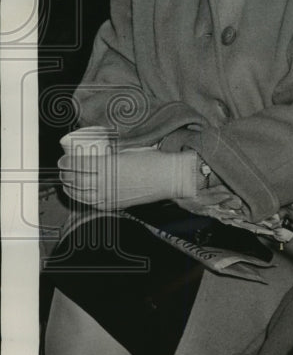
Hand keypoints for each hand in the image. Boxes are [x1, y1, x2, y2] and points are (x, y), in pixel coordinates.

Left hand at [58, 147, 197, 209]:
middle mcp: (105, 182)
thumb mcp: (128, 150)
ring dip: (69, 188)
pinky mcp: (114, 204)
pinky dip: (81, 199)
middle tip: (63, 169)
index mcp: (108, 165)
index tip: (63, 159)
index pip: (78, 165)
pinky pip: (92, 203)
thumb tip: (97, 150)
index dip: (66, 163)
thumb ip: (111, 153)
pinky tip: (79, 194)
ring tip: (67, 183)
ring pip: (80, 194)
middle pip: (75, 180)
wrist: (168, 178)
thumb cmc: (152, 160)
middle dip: (65, 175)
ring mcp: (109, 195)